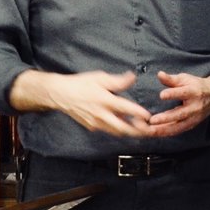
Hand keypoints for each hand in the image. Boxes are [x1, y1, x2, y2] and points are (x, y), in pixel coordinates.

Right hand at [27, 70, 156, 137]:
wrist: (60, 95)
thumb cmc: (80, 84)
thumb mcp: (100, 78)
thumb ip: (118, 81)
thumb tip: (133, 77)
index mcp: (104, 100)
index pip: (126, 109)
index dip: (139, 114)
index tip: (148, 116)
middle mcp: (101, 115)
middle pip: (123, 128)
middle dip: (138, 131)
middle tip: (149, 131)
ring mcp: (96, 123)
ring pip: (116, 132)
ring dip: (129, 132)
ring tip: (140, 129)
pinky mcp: (92, 127)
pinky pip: (108, 130)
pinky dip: (118, 129)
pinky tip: (124, 125)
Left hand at [148, 72, 209, 138]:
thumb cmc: (196, 86)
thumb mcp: (185, 79)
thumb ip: (171, 79)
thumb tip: (159, 74)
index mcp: (193, 92)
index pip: (182, 93)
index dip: (172, 94)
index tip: (161, 95)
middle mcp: (195, 107)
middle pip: (180, 114)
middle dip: (166, 118)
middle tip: (152, 120)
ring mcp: (194, 118)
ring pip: (178, 126)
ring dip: (164, 129)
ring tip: (150, 130)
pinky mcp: (192, 125)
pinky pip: (178, 131)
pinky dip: (167, 133)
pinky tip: (156, 133)